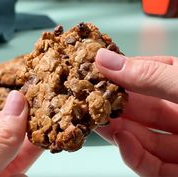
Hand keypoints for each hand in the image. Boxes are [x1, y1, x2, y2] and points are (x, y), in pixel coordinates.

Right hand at [94, 48, 177, 176]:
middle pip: (138, 107)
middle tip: (86, 100)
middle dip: (112, 105)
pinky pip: (150, 164)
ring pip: (139, 136)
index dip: (119, 72)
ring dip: (116, 130)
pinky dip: (133, 155)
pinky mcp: (175, 169)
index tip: (93, 71)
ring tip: (97, 122)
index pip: (146, 73)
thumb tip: (105, 59)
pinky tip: (123, 143)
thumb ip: (149, 76)